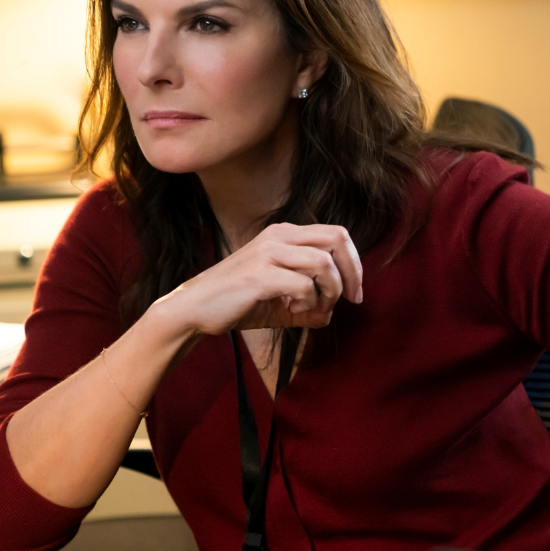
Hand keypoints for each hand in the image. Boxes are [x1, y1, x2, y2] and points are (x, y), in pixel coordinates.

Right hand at [152, 223, 362, 335]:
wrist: (194, 309)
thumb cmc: (236, 303)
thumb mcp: (279, 303)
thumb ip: (307, 306)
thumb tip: (329, 316)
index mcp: (285, 234)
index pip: (336, 234)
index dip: (354, 263)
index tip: (355, 293)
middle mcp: (278, 236)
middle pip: (337, 238)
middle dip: (352, 272)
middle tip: (351, 299)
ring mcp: (268, 253)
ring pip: (323, 263)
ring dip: (330, 291)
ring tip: (313, 308)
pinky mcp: (260, 275)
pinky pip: (303, 285)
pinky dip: (308, 303)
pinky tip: (292, 310)